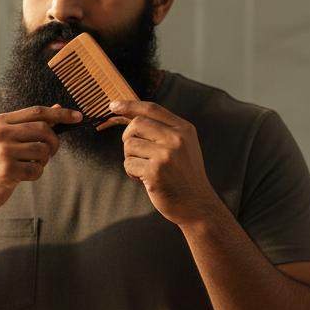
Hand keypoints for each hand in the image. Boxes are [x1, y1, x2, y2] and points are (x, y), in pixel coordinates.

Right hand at [0, 105, 80, 215]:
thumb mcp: (4, 140)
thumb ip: (29, 124)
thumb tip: (57, 109)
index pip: (37, 112)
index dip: (60, 114)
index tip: (78, 117)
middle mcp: (0, 134)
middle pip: (43, 129)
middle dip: (53, 142)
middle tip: (50, 152)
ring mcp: (3, 152)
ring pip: (43, 150)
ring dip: (44, 160)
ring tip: (31, 165)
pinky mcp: (7, 171)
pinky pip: (37, 170)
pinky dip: (36, 174)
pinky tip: (23, 176)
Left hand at [109, 99, 220, 225]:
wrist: (196, 204)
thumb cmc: (183, 175)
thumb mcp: (182, 146)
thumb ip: (163, 130)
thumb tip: (131, 115)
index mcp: (184, 129)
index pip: (152, 109)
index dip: (129, 105)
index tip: (113, 105)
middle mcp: (177, 139)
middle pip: (136, 124)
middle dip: (128, 136)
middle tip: (135, 151)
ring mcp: (166, 155)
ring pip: (129, 145)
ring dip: (131, 157)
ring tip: (145, 168)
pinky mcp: (155, 171)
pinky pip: (128, 163)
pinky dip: (132, 171)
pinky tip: (145, 178)